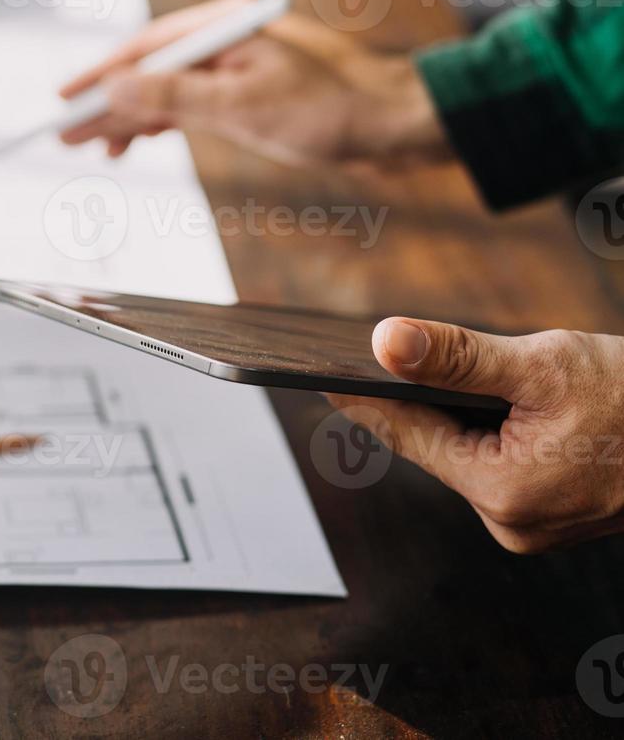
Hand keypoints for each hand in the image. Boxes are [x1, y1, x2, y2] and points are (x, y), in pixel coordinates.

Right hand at [58, 0, 451, 168]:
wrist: (398, 124)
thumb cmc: (332, 110)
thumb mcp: (242, 108)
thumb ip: (173, 98)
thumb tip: (114, 90)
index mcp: (225, 25)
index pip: (143, 48)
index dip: (97, 76)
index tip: (61, 101)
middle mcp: (227, 37)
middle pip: (149, 68)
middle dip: (106, 103)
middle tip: (65, 136)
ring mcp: (238, 63)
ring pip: (167, 88)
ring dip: (131, 118)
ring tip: (97, 149)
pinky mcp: (250, 89)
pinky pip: (190, 102)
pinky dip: (161, 122)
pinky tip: (139, 140)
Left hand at [328, 319, 623, 552]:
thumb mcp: (544, 365)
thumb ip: (458, 357)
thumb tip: (383, 342)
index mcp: (502, 493)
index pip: (404, 434)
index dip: (358, 395)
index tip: (311, 368)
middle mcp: (511, 521)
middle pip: (432, 444)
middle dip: (411, 398)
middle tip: (371, 353)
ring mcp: (534, 523)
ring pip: (465, 451)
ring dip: (453, 411)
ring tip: (436, 369)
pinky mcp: (554, 511)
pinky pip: (498, 461)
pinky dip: (486, 427)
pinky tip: (487, 397)